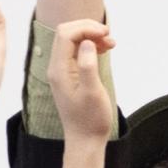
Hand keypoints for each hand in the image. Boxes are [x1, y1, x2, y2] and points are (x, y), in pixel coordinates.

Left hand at [47, 18, 115, 142]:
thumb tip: (87, 43)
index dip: (86, 28)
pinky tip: (104, 50)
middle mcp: (56, 67)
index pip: (66, 34)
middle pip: (66, 33)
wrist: (84, 139)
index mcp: (59, 69)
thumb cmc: (91, 119)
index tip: (106, 33)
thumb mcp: (93, 93)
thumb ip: (88, 65)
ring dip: (90, 37)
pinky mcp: (69, 75)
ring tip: (111, 43)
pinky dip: (90, 46)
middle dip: (88, 29)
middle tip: (109, 36)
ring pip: (72, 41)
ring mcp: (62, 71)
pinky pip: (76, 52)